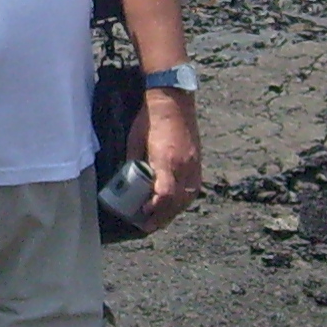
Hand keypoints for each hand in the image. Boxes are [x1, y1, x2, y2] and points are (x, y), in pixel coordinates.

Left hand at [131, 93, 202, 229]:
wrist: (172, 100)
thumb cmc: (149, 119)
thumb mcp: (134, 142)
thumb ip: (134, 164)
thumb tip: (128, 183)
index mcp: (166, 159)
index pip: (165, 194)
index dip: (155, 208)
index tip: (143, 212)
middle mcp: (183, 165)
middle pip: (177, 202)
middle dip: (162, 217)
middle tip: (147, 225)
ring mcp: (194, 164)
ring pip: (187, 198)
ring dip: (173, 211)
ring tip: (160, 219)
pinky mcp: (198, 162)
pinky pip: (193, 189)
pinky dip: (183, 200)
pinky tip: (173, 204)